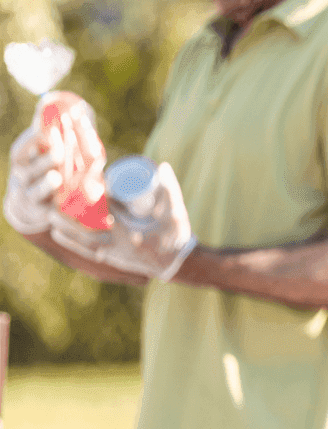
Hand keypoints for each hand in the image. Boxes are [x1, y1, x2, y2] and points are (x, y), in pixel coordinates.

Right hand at [4, 126, 63, 233]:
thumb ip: (45, 129)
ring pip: (36, 191)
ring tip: (56, 177)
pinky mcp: (42, 213)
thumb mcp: (43, 148)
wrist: (32, 202)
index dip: (30, 140)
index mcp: (21, 161)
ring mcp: (31, 197)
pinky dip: (54, 210)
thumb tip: (50, 101)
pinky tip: (59, 206)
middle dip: (45, 160)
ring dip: (46, 185)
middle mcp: (22, 179)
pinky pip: (47, 212)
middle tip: (60, 151)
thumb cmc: (42, 167)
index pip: (20, 150)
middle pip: (30, 170)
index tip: (45, 130)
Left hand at [50, 161, 196, 280]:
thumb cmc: (176, 235)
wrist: (177, 263)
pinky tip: (57, 234)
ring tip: (49, 215)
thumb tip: (163, 165)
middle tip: (56, 198)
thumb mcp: (176, 210)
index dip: (93, 196)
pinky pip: (86, 251)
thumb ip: (171, 189)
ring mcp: (114, 252)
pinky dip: (71, 242)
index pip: (107, 210)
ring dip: (66, 227)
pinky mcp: (111, 258)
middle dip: (71, 213)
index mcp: (132, 229)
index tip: (82, 181)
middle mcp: (119, 242)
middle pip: (88, 226)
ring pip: (83, 239)